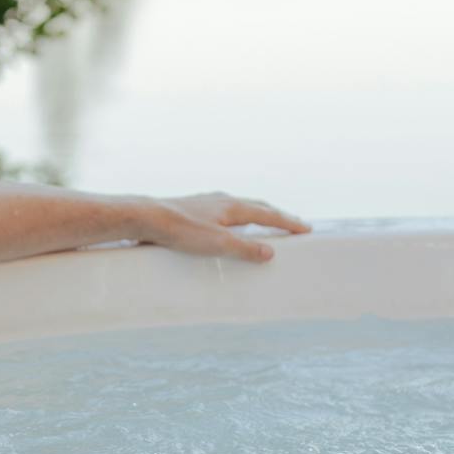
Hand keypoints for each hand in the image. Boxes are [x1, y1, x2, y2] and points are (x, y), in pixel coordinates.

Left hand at [147, 192, 309, 262]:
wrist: (146, 217)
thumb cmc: (180, 230)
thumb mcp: (217, 244)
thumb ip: (244, 249)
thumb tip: (270, 252)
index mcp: (233, 207)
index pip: (269, 215)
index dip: (288, 222)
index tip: (306, 228)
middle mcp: (223, 200)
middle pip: (258, 206)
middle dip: (277, 215)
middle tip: (293, 223)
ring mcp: (208, 202)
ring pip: (241, 206)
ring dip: (258, 213)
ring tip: (265, 221)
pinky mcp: (194, 208)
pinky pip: (225, 210)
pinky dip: (238, 216)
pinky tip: (229, 223)